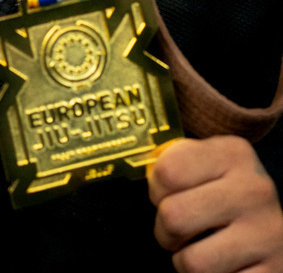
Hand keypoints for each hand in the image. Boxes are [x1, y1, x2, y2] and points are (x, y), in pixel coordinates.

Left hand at [149, 136, 282, 271]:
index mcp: (233, 154)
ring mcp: (267, 233)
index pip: (167, 171)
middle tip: (179, 231)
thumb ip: (177, 162)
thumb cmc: (229, 195)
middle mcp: (254, 189)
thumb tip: (145, 172)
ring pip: (192, 262)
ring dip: (186, 262)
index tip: (166, 196)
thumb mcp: (208, 165)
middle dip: (166, 231)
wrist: (275, 228)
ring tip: (200, 250)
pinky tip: (222, 266)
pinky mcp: (273, 271)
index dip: (157, 190)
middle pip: (173, 216)